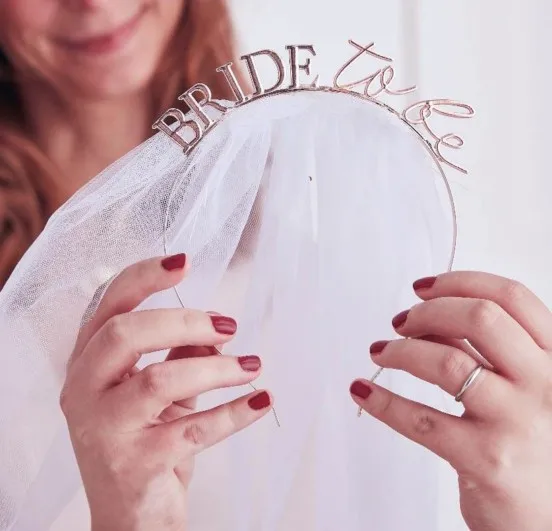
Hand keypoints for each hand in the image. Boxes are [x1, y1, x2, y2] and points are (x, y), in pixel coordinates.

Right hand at [60, 254, 271, 530]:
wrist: (132, 514)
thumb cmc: (145, 439)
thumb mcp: (159, 389)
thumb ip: (180, 352)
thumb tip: (218, 326)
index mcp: (88, 362)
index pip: (108, 304)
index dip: (145, 277)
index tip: (185, 262)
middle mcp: (84, 390)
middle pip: (127, 333)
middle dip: (185, 321)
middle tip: (229, 326)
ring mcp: (103, 429)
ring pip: (160, 379)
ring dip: (217, 368)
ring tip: (252, 366)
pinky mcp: (133, 464)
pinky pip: (192, 429)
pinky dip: (233, 412)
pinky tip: (262, 400)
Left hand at [350, 271, 551, 530]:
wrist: (549, 519)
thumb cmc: (531, 445)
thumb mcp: (526, 387)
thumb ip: (489, 350)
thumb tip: (432, 316)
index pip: (512, 297)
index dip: (460, 282)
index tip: (423, 287)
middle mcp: (545, 385)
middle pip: (480, 318)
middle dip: (428, 312)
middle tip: (401, 322)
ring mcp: (517, 422)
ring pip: (446, 362)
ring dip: (400, 351)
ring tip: (380, 352)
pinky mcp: (487, 460)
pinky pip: (421, 419)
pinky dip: (383, 400)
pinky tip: (363, 390)